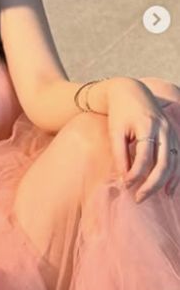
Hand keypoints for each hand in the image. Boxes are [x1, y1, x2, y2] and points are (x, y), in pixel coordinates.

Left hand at [107, 78, 178, 203]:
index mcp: (147, 125)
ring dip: (164, 183)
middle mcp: (162, 128)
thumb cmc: (120, 112)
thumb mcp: (115, 131)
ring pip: (172, 162)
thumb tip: (125, 180)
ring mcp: (170, 130)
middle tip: (138, 199)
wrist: (130, 90)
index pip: (144, 158)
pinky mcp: (172, 133)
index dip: (135, 175)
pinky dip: (175, 175)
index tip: (125, 186)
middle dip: (152, 184)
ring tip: (153, 196)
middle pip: (162, 163)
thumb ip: (119, 155)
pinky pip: (177, 157)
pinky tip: (169, 190)